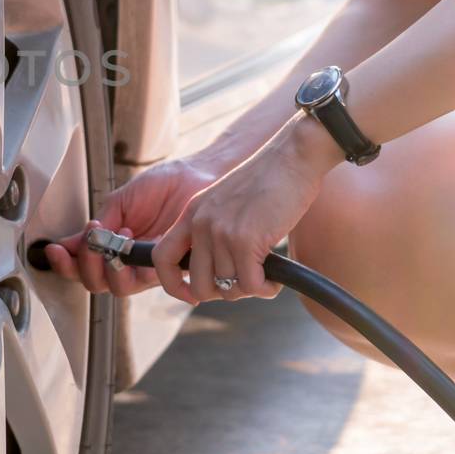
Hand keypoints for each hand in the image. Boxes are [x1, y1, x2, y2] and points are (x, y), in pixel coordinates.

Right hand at [40, 154, 222, 295]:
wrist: (197, 176)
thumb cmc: (165, 185)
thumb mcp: (120, 202)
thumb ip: (98, 225)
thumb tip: (67, 243)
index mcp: (114, 246)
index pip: (84, 265)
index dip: (66, 264)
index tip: (54, 249)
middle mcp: (129, 262)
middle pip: (96, 284)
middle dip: (83, 266)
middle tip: (85, 244)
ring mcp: (148, 267)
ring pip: (117, 288)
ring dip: (103, 267)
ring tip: (105, 239)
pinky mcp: (168, 269)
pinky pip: (142, 280)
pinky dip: (126, 264)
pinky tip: (126, 236)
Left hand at [148, 113, 340, 304]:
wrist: (292, 157)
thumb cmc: (269, 182)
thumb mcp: (227, 202)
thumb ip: (214, 230)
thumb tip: (217, 274)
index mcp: (191, 213)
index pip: (161, 258)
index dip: (172, 284)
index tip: (190, 296)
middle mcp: (200, 224)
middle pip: (200, 284)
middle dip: (224, 292)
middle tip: (246, 282)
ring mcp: (221, 233)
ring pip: (229, 288)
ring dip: (251, 288)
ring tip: (266, 275)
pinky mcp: (245, 241)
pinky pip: (250, 285)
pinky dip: (266, 288)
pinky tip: (274, 278)